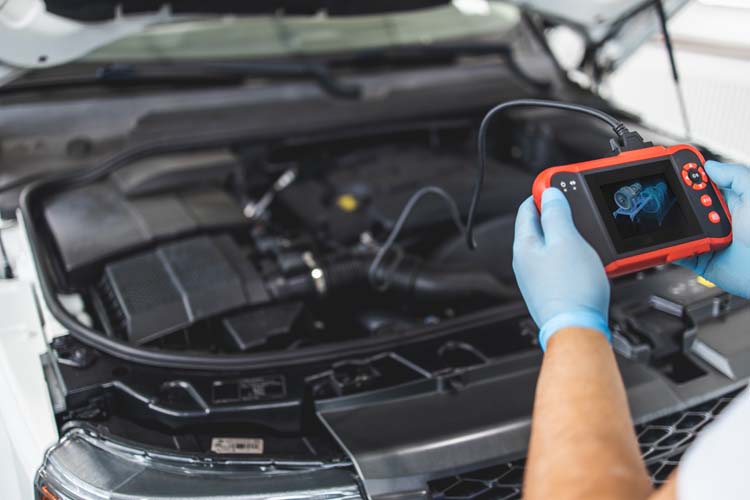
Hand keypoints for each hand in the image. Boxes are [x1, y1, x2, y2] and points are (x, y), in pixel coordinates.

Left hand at [513, 188, 610, 349]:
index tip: (558, 184)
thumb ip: (556, 214)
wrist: (577, 329)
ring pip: (552, 246)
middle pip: (540, 227)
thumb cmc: (571, 289)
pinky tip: (587, 258)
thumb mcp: (566, 241)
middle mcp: (526, 261)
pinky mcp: (551, 289)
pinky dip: (573, 255)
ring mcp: (537, 277)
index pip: (527, 208)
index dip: (543, 193)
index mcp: (524, 245)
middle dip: (557, 214)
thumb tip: (548, 193)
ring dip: (568, 235)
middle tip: (576, 205)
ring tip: (586, 231)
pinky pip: (561, 264)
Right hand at [678, 160, 749, 297]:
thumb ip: (735, 177)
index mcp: (732, 202)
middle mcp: (718, 219)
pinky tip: (667, 241)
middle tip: (666, 195)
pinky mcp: (701, 258)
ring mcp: (708, 239)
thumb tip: (710, 166)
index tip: (673, 165)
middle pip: (687, 204)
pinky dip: (670, 248)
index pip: (705, 184)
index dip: (689, 175)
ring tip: (667, 219)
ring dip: (672, 223)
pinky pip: (679, 251)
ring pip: (680, 227)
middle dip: (674, 198)